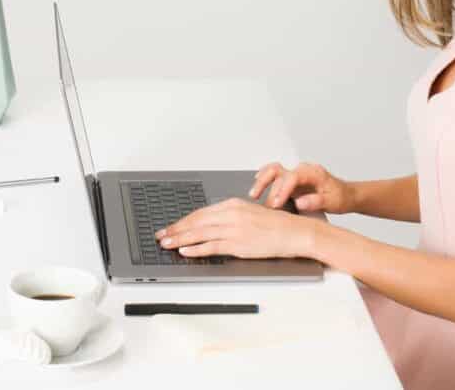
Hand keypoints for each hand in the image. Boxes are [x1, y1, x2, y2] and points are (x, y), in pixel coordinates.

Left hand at [154, 198, 315, 258]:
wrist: (293, 232)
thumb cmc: (275, 225)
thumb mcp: (249, 213)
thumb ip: (230, 216)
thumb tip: (211, 223)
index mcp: (233, 204)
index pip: (201, 212)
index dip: (183, 220)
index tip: (171, 226)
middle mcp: (231, 214)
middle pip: (196, 221)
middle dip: (176, 229)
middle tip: (161, 235)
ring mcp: (234, 229)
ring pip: (200, 233)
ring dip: (180, 239)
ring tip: (166, 244)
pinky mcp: (239, 244)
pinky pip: (212, 246)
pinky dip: (196, 249)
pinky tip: (186, 251)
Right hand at [248, 161, 352, 213]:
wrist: (347, 194)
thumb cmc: (341, 197)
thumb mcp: (333, 202)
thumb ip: (316, 201)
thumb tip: (300, 202)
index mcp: (313, 173)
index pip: (293, 177)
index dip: (282, 190)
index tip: (276, 203)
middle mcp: (302, 170)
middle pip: (278, 170)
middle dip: (266, 183)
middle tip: (258, 198)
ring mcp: (296, 174)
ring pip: (274, 171)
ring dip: (262, 181)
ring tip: (253, 194)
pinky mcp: (292, 181)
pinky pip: (275, 175)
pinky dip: (264, 178)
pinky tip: (257, 184)